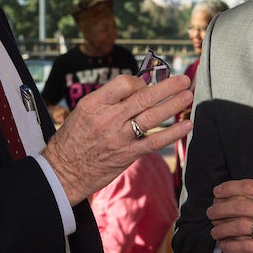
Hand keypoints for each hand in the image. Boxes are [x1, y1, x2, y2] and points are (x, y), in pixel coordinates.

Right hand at [42, 74, 192, 204]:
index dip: (140, 82)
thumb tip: (138, 89)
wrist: (63, 172)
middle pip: (143, 98)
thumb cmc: (73, 139)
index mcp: (94, 104)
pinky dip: (173, 133)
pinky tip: (186, 125)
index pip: (124, 83)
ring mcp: (119, 138)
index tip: (146, 85)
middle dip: (168, 87)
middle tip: (184, 80)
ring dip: (174, 105)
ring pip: (152, 117)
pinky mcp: (127, 155)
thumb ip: (109, 100)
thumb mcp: (83, 112)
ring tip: (188, 96)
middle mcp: (107, 119)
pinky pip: (154, 142)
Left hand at [207, 175, 252, 252]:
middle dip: (220, 208)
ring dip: (221, 228)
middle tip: (210, 212)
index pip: (248, 186)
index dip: (228, 188)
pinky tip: (225, 246)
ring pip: (239, 225)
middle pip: (239, 205)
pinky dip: (231, 245)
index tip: (217, 191)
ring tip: (214, 230)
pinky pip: (245, 246)